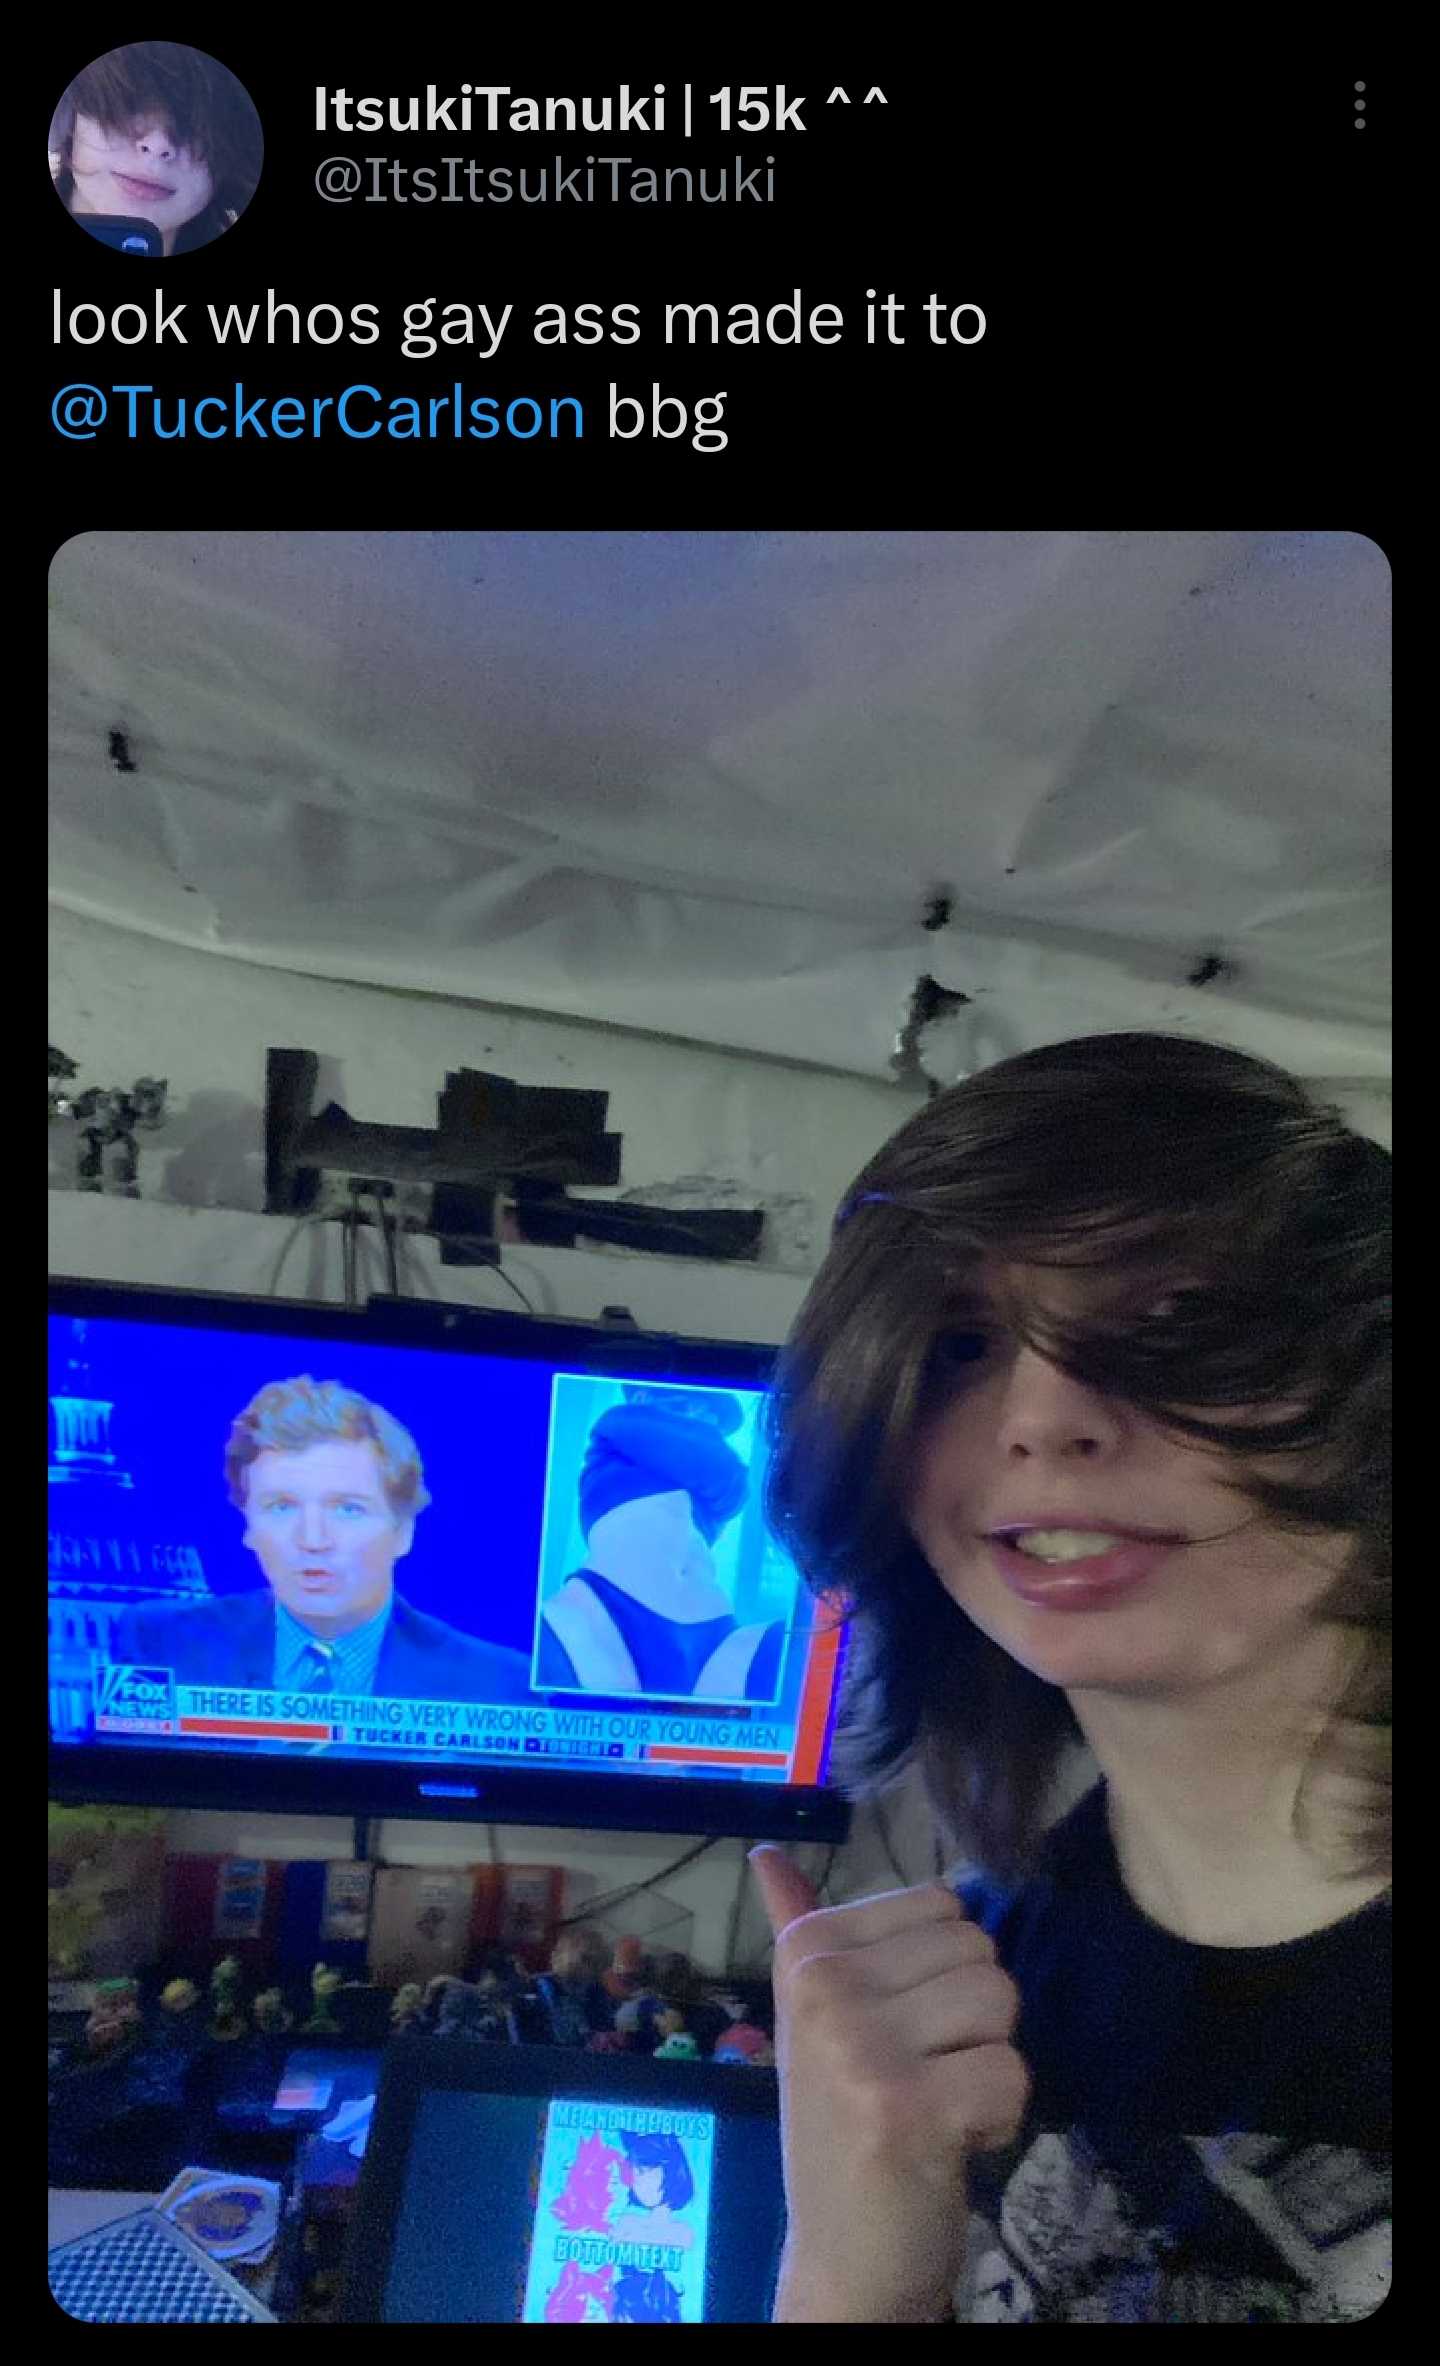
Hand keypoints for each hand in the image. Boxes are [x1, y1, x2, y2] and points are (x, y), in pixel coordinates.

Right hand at [750, 1846, 1029, 2323]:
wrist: (842, 2256)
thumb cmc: (840, 2125)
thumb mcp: (812, 2020)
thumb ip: (800, 1930)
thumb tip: (765, 1855)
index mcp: (806, 1951)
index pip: (944, 1904)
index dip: (943, 1974)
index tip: (897, 2032)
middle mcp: (823, 1985)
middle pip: (978, 1949)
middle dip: (973, 2020)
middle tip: (920, 2076)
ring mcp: (859, 2045)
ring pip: (999, 2000)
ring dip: (988, 2064)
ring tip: (938, 2104)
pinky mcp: (907, 2107)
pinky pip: (1011, 2070)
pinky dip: (1001, 2117)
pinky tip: (952, 2143)